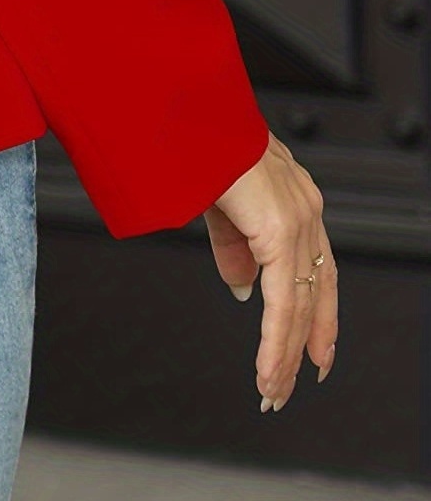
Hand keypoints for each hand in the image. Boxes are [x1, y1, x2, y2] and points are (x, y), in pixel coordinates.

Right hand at [205, 131, 336, 410]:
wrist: (180, 110)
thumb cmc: (192, 142)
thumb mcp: (217, 203)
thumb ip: (234, 246)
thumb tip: (246, 291)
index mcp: (294, 200)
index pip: (319, 272)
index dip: (319, 316)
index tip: (317, 354)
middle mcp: (305, 211)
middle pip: (316, 295)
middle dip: (304, 346)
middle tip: (289, 386)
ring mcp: (297, 220)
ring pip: (300, 305)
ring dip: (286, 355)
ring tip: (273, 390)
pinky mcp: (279, 231)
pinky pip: (283, 301)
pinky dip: (276, 343)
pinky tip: (268, 368)